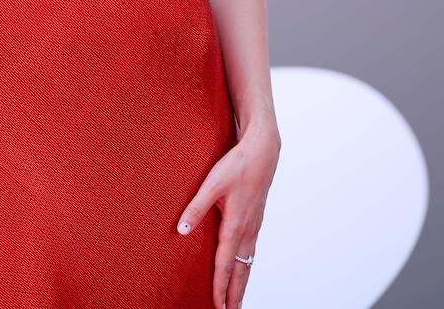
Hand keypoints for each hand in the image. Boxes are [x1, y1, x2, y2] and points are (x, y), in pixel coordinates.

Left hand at [176, 125, 279, 308]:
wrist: (263, 152)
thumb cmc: (236, 165)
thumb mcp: (211, 183)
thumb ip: (196, 206)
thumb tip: (182, 229)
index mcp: (235, 225)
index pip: (225, 264)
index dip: (220, 287)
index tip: (218, 307)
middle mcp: (247, 230)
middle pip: (240, 271)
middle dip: (235, 294)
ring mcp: (254, 226)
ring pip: (248, 262)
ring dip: (242, 283)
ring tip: (237, 301)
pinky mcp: (256, 219)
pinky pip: (252, 251)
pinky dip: (247, 266)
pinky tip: (243, 267)